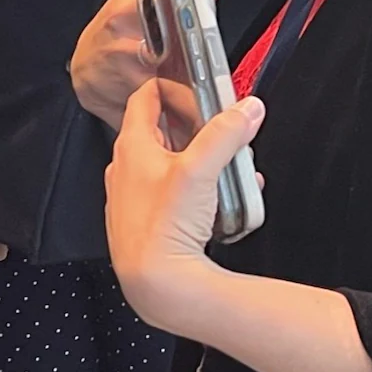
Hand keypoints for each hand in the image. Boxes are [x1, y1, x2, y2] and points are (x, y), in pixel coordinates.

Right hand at [69, 0, 225, 127]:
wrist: (84, 74)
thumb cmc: (115, 38)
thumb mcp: (135, 8)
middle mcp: (124, 14)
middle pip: (168, 2)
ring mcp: (125, 45)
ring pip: (172, 46)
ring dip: (199, 50)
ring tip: (216, 47)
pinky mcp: (129, 76)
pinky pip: (167, 85)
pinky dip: (187, 94)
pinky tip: (199, 100)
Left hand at [106, 79, 264, 332]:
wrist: (156, 284)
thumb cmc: (164, 228)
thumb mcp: (200, 170)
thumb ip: (226, 134)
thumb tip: (245, 108)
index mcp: (132, 147)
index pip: (145, 98)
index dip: (173, 87)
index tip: (199, 90)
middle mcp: (126, 169)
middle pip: (164, 131)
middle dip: (199, 130)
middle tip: (225, 134)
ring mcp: (134, 196)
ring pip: (174, 165)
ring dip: (205, 163)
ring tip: (233, 173)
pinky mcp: (147, 221)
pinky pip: (176, 195)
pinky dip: (200, 191)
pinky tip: (224, 204)